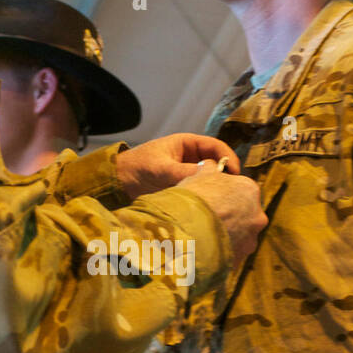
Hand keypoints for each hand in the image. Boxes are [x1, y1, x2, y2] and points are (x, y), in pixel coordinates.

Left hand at [116, 134, 240, 198]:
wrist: (117, 184)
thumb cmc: (136, 168)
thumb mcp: (161, 168)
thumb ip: (184, 171)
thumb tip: (210, 177)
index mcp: (187, 144)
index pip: (216, 147)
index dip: (228, 157)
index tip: (235, 173)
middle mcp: (191, 158)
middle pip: (217, 164)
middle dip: (226, 176)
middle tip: (234, 191)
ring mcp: (188, 174)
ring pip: (210, 180)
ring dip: (217, 188)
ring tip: (226, 201)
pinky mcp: (184, 189)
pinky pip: (200, 192)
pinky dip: (207, 198)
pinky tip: (211, 207)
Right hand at [180, 163, 266, 265]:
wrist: (189, 235)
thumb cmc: (195, 199)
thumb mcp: (200, 175)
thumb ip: (210, 169)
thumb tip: (210, 165)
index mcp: (250, 190)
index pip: (241, 190)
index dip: (223, 194)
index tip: (211, 198)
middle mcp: (257, 215)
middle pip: (243, 214)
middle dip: (228, 217)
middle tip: (207, 219)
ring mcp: (250, 240)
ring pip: (238, 236)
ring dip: (225, 236)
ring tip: (203, 237)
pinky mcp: (240, 260)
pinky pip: (230, 254)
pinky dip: (220, 252)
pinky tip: (204, 250)